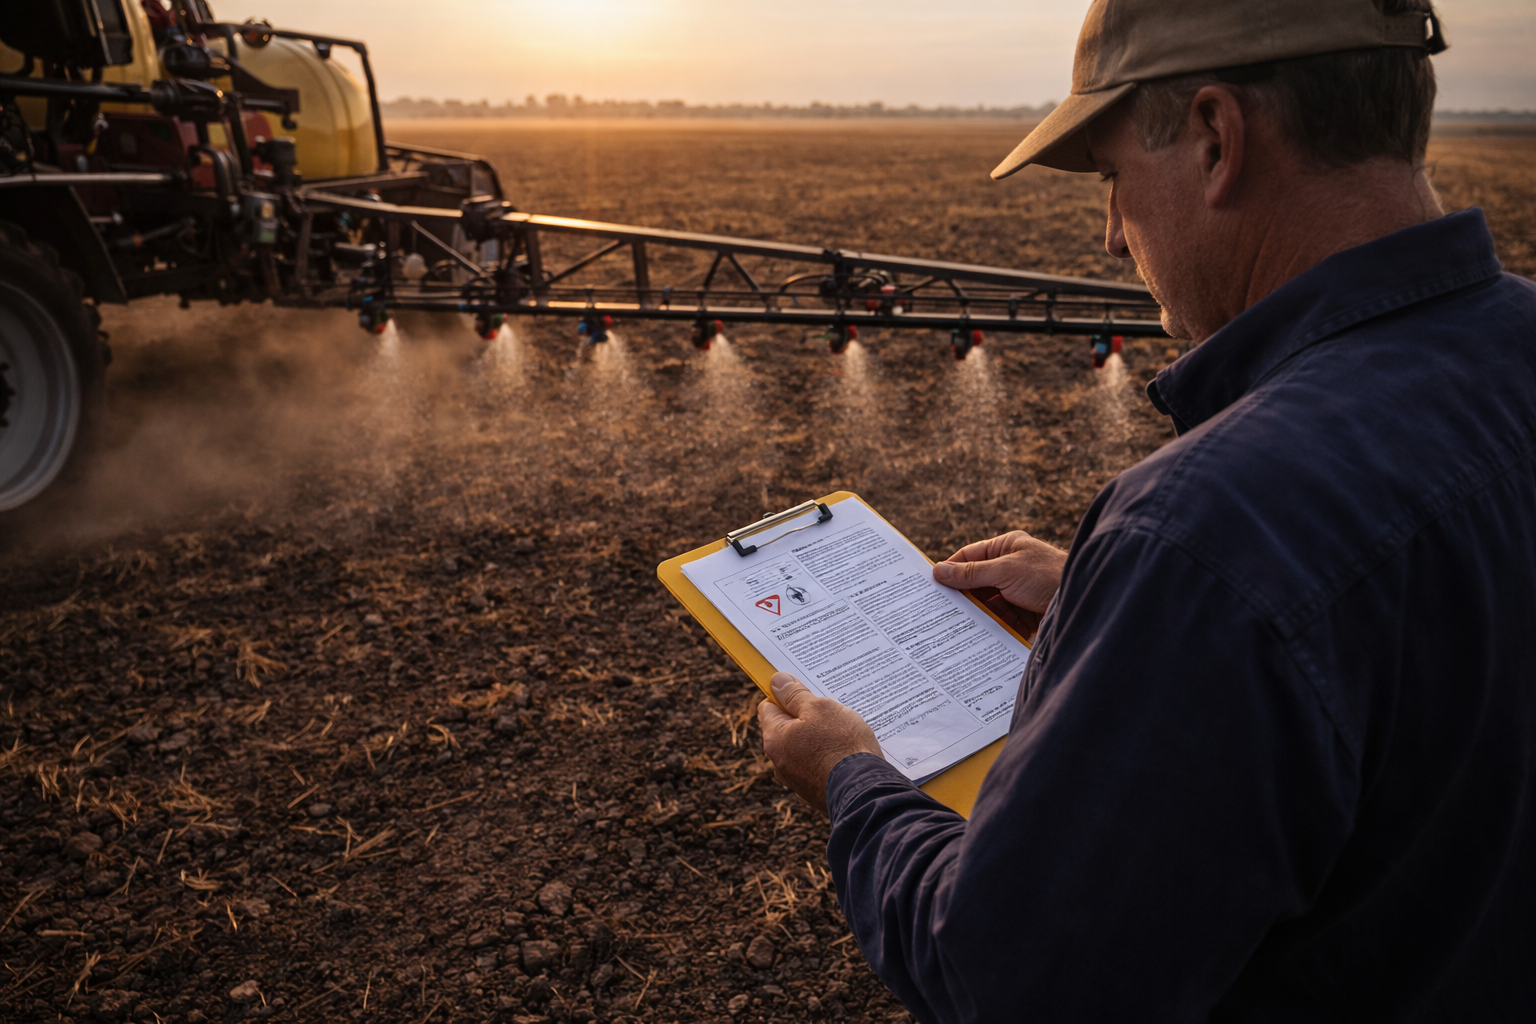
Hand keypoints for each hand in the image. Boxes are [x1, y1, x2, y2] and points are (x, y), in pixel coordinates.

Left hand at [758, 673, 881, 815]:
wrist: (865, 791)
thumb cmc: (842, 745)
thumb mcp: (820, 708)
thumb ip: (795, 694)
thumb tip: (777, 681)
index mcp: (775, 739)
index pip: (768, 707)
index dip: (785, 696)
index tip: (803, 692)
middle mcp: (779, 763)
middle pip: (786, 729)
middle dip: (805, 718)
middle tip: (829, 713)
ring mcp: (797, 781)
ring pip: (803, 749)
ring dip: (817, 739)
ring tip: (842, 735)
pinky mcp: (815, 793)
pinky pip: (817, 767)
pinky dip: (827, 759)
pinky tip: (846, 755)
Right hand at [932, 530, 1067, 639]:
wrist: (1082, 601)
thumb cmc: (1047, 576)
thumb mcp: (1005, 571)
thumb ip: (971, 573)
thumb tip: (939, 571)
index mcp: (1007, 547)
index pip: (969, 556)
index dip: (951, 569)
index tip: (931, 585)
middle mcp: (1012, 567)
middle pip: (977, 582)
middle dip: (965, 596)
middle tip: (942, 610)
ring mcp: (1019, 590)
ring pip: (989, 603)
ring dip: (980, 614)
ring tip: (961, 627)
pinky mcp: (1026, 612)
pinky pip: (1002, 619)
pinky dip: (995, 627)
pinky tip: (983, 636)